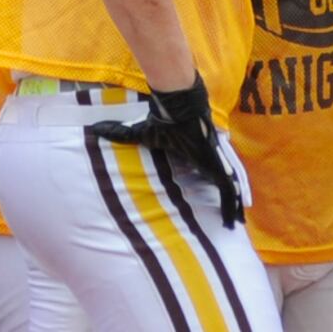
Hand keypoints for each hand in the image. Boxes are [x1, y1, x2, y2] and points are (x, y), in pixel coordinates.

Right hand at [91, 73, 245, 227]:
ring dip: (232, 205)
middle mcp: (207, 161)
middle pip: (222, 185)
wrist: (179, 109)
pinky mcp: (217, 164)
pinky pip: (228, 187)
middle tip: (231, 222)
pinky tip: (235, 216)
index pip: (207, 176)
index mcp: (195, 158)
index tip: (215, 201)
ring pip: (228, 189)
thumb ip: (122, 134)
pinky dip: (232, 201)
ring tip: (235, 224)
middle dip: (228, 202)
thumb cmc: (163, 121)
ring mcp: (215, 162)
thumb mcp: (142, 134)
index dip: (212, 187)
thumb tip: (97, 129)